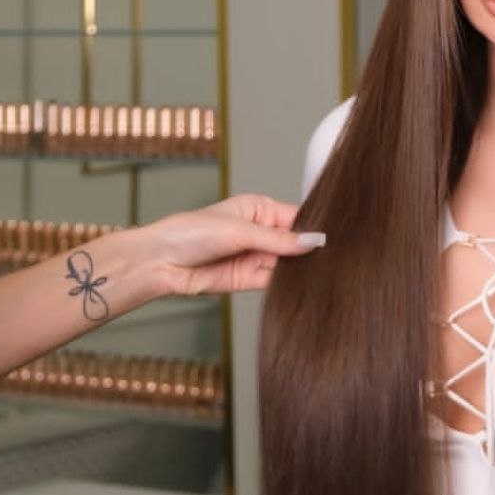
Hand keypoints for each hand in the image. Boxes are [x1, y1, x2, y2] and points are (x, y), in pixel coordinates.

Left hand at [139, 194, 324, 296]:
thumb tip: (312, 241)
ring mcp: (255, 256)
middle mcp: (260, 232)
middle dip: (309, 251)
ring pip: (288, 264)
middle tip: (333, 259)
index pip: (297, 217)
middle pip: (295, 243)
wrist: (160, 263)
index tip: (334, 239)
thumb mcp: (238, 230)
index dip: (313, 228)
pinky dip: (288, 285)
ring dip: (300, 270)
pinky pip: (275, 282)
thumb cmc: (189, 233)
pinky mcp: (249, 279)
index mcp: (259, 209)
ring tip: (322, 273)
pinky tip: (302, 285)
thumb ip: (277, 239)